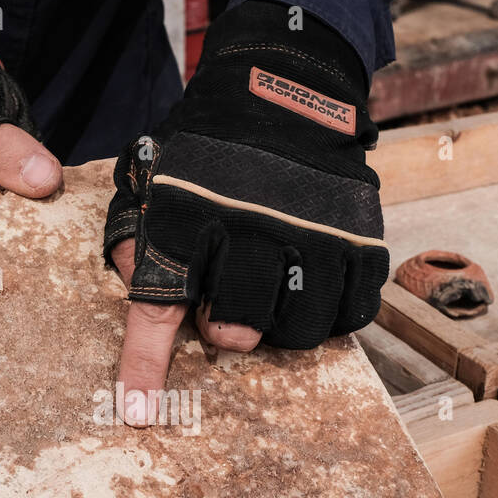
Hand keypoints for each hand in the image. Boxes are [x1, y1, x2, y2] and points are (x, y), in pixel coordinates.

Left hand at [104, 0, 388, 423]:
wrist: (286, 85)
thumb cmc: (209, 148)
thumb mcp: (152, 178)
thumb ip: (135, 237)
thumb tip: (139, 287)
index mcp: (190, 213)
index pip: (159, 305)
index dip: (145, 364)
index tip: (138, 411)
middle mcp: (252, 225)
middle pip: (239, 327)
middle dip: (228, 329)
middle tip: (229, 307)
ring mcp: (315, 232)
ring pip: (300, 330)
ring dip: (280, 326)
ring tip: (272, 293)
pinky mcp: (362, 237)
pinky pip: (351, 314)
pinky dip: (331, 314)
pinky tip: (314, 286)